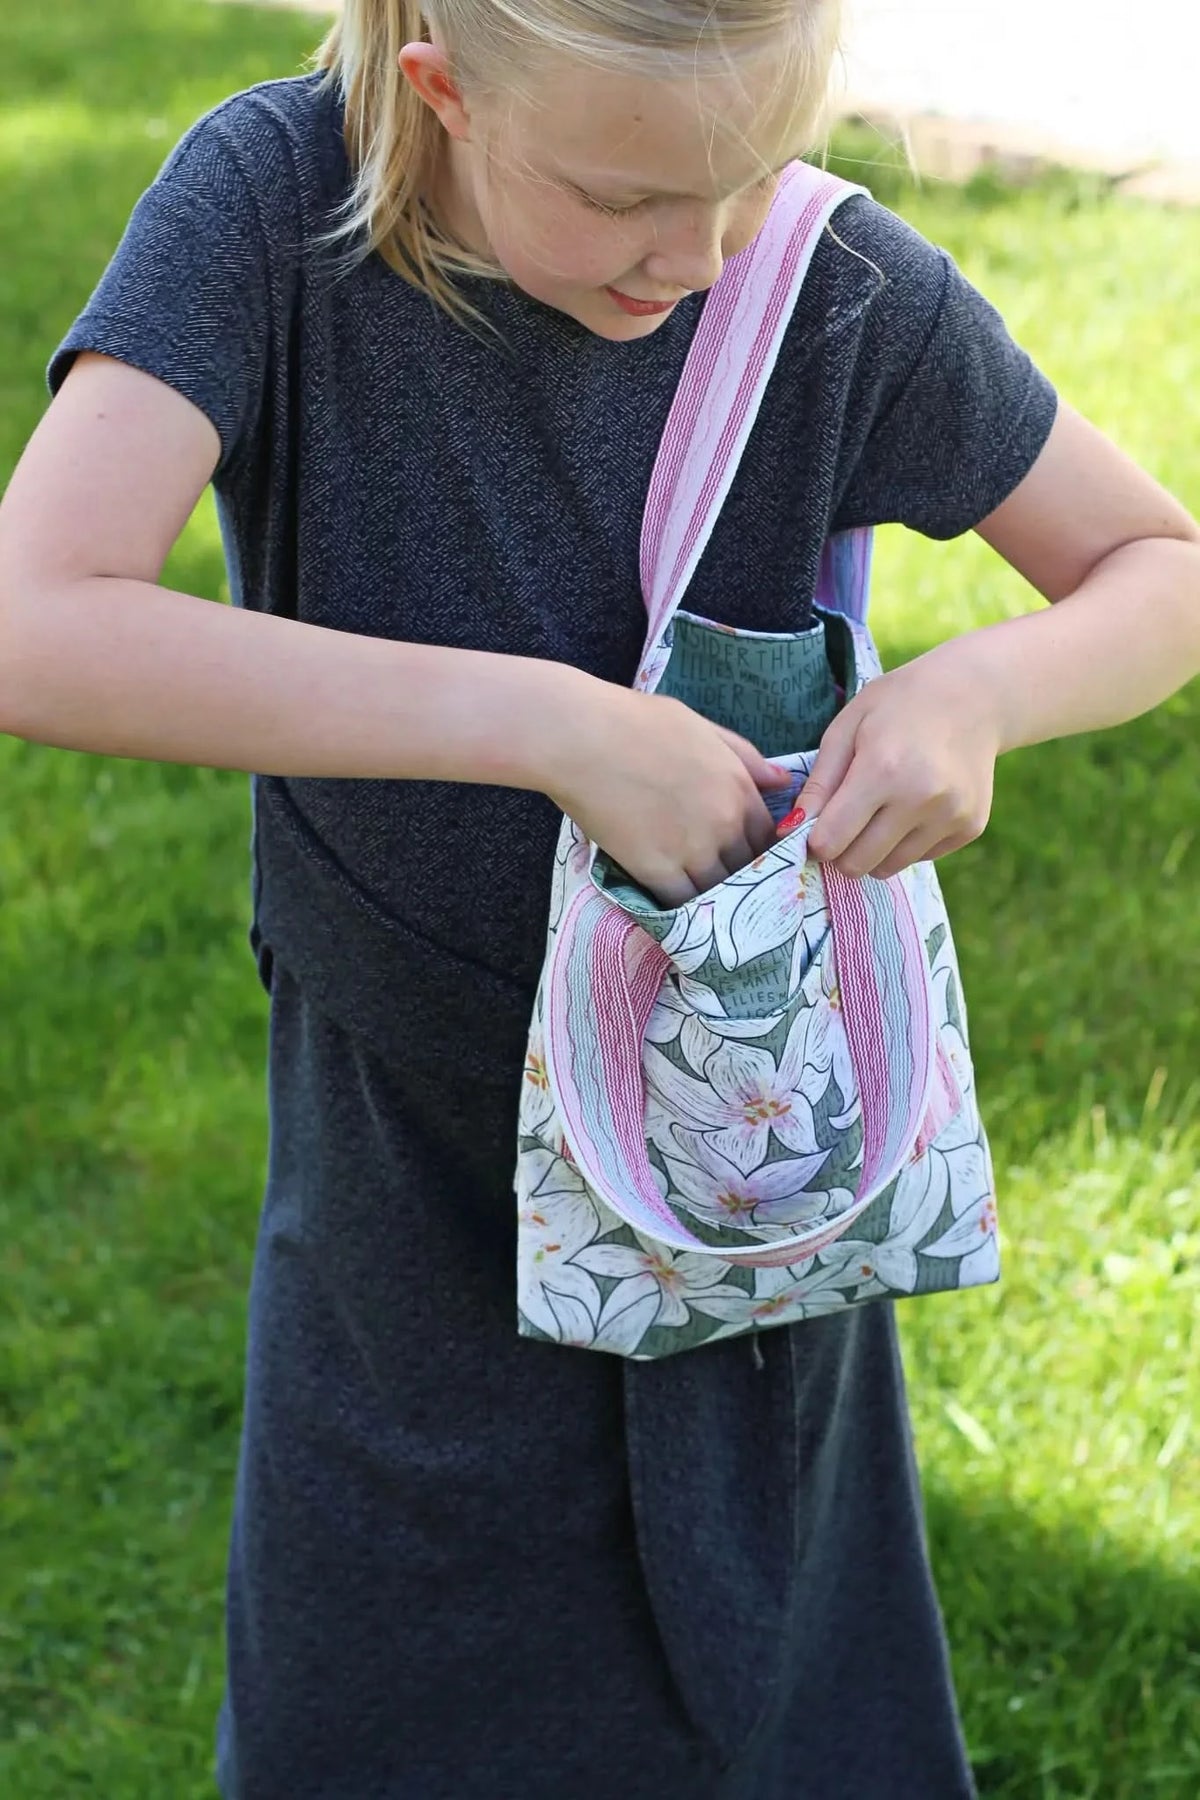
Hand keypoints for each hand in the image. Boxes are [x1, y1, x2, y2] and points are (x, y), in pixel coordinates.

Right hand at [545, 675, 791, 907]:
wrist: (582, 738)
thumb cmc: (635, 721)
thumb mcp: (701, 726)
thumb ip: (744, 756)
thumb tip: (782, 780)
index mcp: (738, 786)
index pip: (768, 837)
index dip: (759, 850)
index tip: (744, 856)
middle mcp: (724, 822)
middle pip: (748, 867)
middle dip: (738, 876)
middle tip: (722, 882)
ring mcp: (692, 849)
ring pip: (719, 890)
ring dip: (713, 896)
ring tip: (703, 902)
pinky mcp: (657, 870)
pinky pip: (682, 903)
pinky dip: (681, 908)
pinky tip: (676, 908)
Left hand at [791, 647, 1004, 878]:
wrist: (974, 696)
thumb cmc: (899, 705)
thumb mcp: (847, 728)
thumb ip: (819, 783)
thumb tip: (791, 830)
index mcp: (883, 770)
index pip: (830, 842)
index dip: (815, 839)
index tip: (817, 824)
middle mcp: (921, 799)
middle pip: (857, 864)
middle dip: (841, 850)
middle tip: (845, 821)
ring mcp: (951, 816)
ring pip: (888, 868)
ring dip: (874, 848)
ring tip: (882, 808)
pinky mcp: (970, 827)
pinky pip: (919, 858)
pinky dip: (907, 842)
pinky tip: (914, 805)